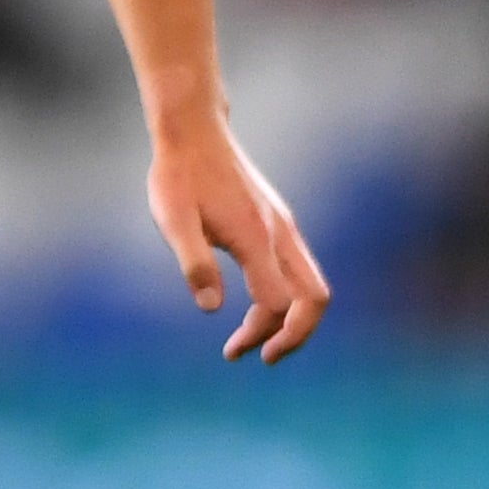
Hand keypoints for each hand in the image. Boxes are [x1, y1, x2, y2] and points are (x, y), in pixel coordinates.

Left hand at [147, 110, 329, 359]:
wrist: (195, 132)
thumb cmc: (178, 177)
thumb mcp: (173, 220)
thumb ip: (194, 263)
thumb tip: (212, 308)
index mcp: (255, 237)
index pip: (278, 302)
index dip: (260, 333)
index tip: (231, 350)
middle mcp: (279, 233)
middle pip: (315, 297)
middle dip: (295, 335)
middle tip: (263, 356)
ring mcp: (285, 227)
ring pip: (312, 285)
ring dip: (291, 318)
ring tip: (252, 338)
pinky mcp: (280, 223)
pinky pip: (300, 270)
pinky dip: (288, 297)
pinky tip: (257, 302)